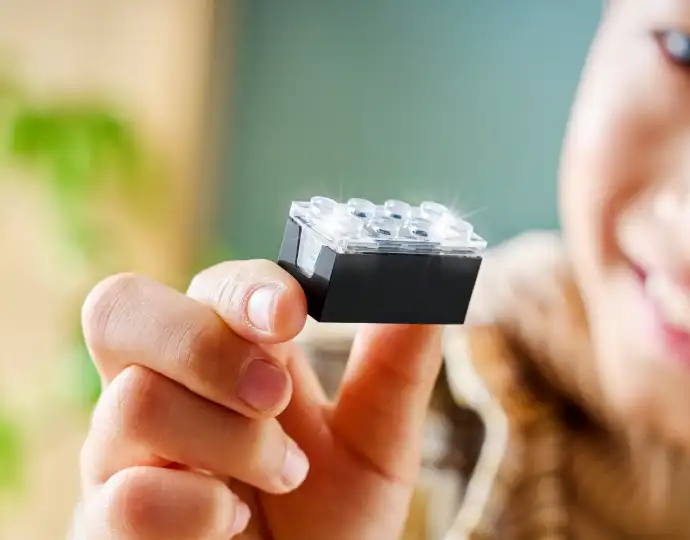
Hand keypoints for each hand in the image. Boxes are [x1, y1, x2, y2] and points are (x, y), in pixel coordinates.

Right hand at [76, 260, 441, 539]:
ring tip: (285, 476)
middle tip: (274, 394)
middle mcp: (163, 390)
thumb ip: (395, 368)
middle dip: (205, 345)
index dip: (244, 288)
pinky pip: (125, 496)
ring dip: (232, 442)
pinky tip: (231, 524)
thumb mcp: (377, 443)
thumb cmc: (332, 521)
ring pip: (134, 402)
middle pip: (120, 309)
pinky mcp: (108, 522)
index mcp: (228, 357)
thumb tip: (420, 294)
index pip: (209, 286)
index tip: (294, 314)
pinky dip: (195, 509)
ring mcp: (125, 455)